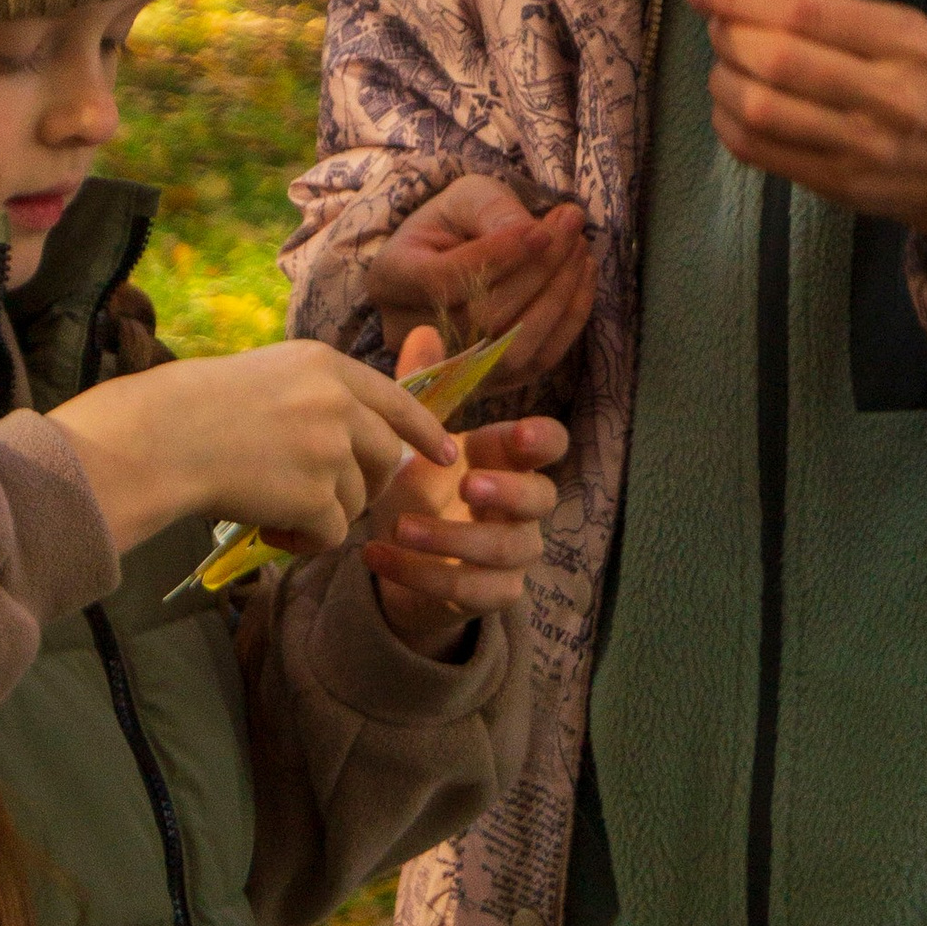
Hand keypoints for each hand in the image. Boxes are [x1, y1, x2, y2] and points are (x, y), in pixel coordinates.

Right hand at [51, 340, 459, 560]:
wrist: (160, 440)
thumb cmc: (196, 410)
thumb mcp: (269, 376)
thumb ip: (320, 397)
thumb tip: (364, 438)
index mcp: (325, 365)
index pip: (396, 399)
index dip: (425, 430)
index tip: (448, 454)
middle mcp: (337, 400)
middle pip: (383, 458)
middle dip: (361, 486)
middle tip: (318, 499)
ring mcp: (329, 447)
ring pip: (357, 500)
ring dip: (321, 515)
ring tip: (272, 508)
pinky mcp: (316, 494)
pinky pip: (332, 533)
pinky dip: (303, 540)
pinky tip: (269, 528)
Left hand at [365, 327, 566, 656]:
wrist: (396, 556)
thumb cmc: (415, 486)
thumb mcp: (411, 438)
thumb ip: (419, 389)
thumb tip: (422, 331)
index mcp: (506, 458)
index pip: (550, 444)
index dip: (542, 440)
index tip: (517, 435)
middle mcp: (521, 506)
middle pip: (543, 499)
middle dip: (510, 492)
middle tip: (468, 485)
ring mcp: (512, 553)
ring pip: (506, 550)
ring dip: (452, 539)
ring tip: (400, 526)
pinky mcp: (491, 594)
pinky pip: (472, 590)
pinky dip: (421, 575)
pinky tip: (377, 556)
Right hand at [367, 177, 595, 383]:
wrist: (451, 261)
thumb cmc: (452, 226)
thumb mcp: (463, 198)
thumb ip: (492, 209)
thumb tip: (535, 234)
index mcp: (390, 281)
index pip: (443, 281)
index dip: (497, 257)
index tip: (542, 228)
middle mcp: (410, 335)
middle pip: (482, 317)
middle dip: (538, 270)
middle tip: (572, 227)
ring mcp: (450, 368)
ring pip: (512, 347)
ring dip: (559, 296)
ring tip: (580, 249)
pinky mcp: (491, 382)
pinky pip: (537, 360)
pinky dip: (570, 320)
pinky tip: (583, 278)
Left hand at [689, 0, 926, 234]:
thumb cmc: (922, 80)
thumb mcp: (889, 28)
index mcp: (901, 38)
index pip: (804, 11)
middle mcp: (887, 92)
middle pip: (775, 59)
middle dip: (728, 36)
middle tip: (718, 28)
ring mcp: (862, 146)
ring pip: (760, 108)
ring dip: (721, 80)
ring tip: (724, 67)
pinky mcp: (838, 183)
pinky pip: (758, 151)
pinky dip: (726, 122)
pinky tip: (730, 107)